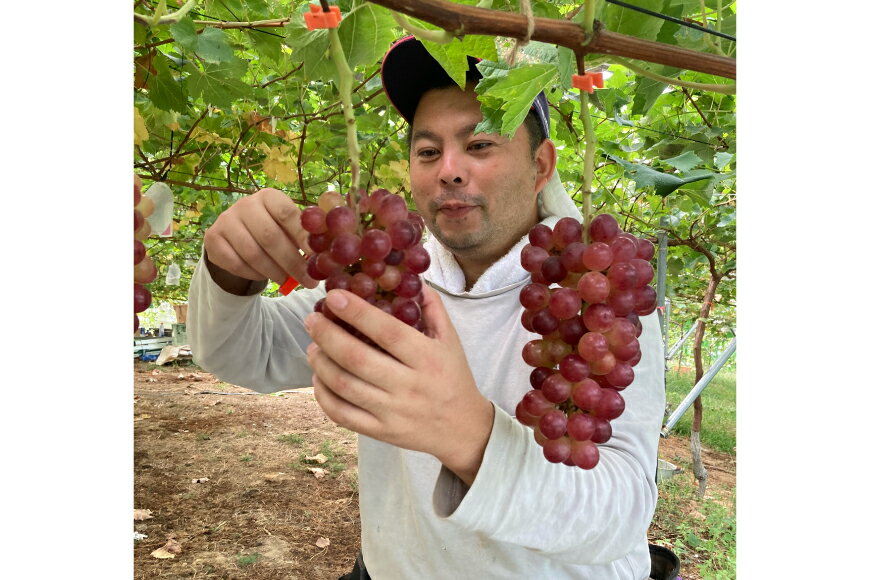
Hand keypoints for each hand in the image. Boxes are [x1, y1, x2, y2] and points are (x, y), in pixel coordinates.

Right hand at [203, 188, 317, 288]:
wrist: (236, 238)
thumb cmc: (273, 231)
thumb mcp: (288, 228)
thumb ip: (304, 236)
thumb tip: (327, 252)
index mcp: (269, 197)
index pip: (287, 214)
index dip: (302, 237)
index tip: (318, 257)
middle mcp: (245, 204)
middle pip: (270, 236)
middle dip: (292, 262)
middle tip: (308, 281)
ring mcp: (226, 221)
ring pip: (253, 253)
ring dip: (274, 272)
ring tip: (288, 282)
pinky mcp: (213, 239)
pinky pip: (236, 263)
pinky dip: (254, 274)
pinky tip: (266, 277)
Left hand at [304, 285, 494, 485]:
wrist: (463, 429)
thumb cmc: (454, 377)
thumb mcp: (450, 341)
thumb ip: (432, 308)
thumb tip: (411, 278)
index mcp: (427, 358)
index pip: (388, 332)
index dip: (358, 312)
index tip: (334, 296)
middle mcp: (409, 386)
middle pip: (358, 359)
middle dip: (328, 336)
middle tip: (312, 319)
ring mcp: (393, 412)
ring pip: (345, 386)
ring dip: (321, 363)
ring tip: (312, 346)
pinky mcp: (381, 431)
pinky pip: (343, 415)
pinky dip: (323, 395)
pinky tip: (318, 378)